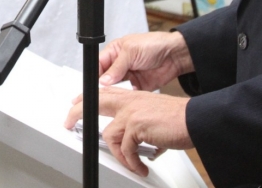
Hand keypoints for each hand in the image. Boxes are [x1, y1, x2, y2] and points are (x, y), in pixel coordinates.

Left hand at [64, 86, 192, 176]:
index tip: (75, 104)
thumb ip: (142, 127)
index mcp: (134, 97)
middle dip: (76, 112)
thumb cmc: (179, 118)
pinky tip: (140, 167)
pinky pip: (125, 150)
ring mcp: (131, 113)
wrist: (194, 120)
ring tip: (132, 164)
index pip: (104, 93)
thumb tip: (140, 145)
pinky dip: (132, 162)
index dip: (87, 98)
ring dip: (119, 155)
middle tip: (68, 123)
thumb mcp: (155, 115)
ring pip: (109, 135)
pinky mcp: (136, 127)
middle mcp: (130, 101)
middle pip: (94, 103)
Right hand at [96, 31, 193, 91]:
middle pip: (105, 79)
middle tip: (106, 91)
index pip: (98, 65)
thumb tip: (103, 81)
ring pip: (116, 88)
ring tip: (120, 91)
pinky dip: (127, 96)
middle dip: (105, 86)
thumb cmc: (154, 44)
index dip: (95, 75)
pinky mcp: (137, 86)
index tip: (96, 85)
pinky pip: (127, 94)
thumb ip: (116, 67)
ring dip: (117, 92)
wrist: (174, 55)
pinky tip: (129, 95)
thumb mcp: (131, 51)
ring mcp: (128, 76)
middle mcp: (119, 65)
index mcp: (114, 52)